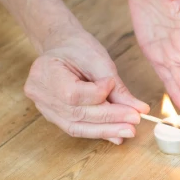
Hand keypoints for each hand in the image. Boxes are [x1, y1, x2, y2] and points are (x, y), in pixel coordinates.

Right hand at [24, 29, 149, 144]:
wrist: (62, 46)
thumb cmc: (78, 48)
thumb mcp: (98, 61)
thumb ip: (117, 87)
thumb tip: (139, 109)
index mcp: (44, 73)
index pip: (74, 94)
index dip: (98, 94)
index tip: (114, 85)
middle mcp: (40, 95)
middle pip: (78, 114)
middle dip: (110, 118)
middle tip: (135, 119)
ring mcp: (45, 108)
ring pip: (77, 127)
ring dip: (106, 130)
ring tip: (129, 130)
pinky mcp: (55, 117)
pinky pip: (77, 128)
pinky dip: (98, 131)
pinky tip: (117, 134)